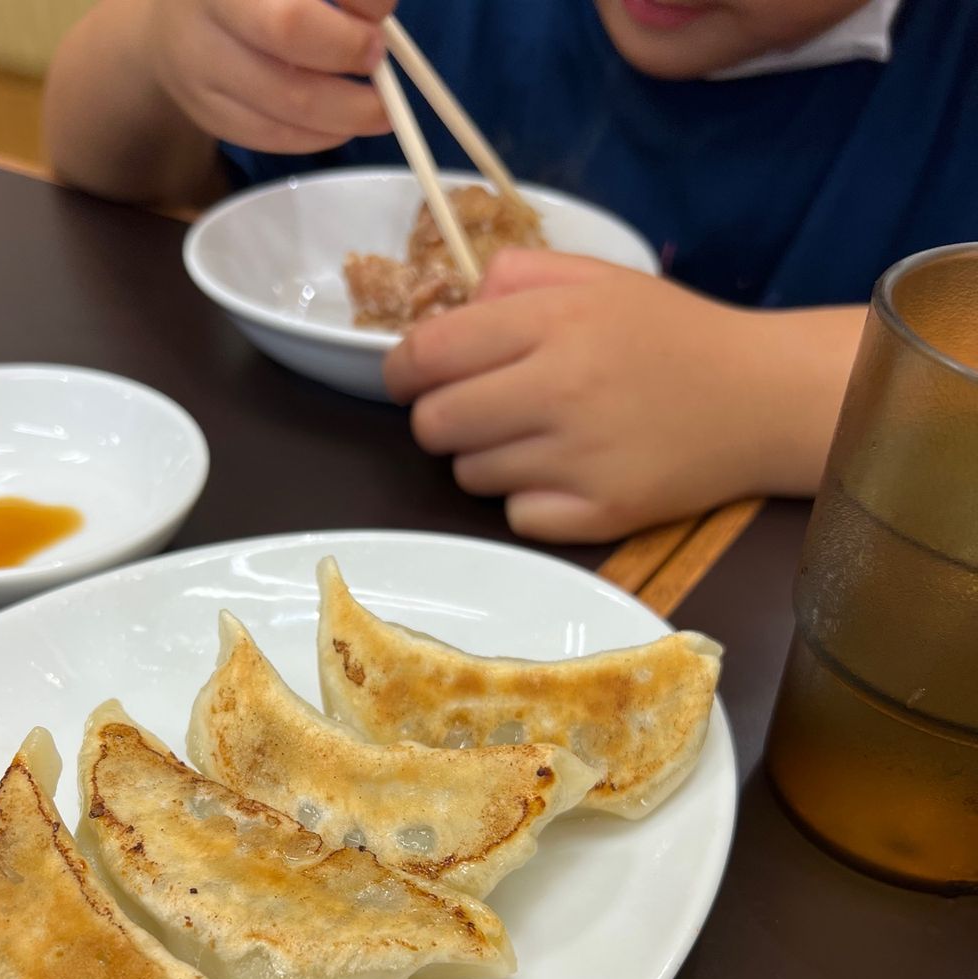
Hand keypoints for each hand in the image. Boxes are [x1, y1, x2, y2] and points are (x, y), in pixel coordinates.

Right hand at [148, 0, 394, 152]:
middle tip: (380, 63)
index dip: (348, 25)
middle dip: (349, 64)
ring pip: (286, 113)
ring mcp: (199, 76)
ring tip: (378, 106)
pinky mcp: (206, 113)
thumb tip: (377, 14)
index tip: (380, 13)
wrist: (172, 9)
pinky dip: (319, 136)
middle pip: (290, 60)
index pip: (294, 18)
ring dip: (347, 115)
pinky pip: (271, 138)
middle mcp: (203, 25)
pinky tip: (342, 122)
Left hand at [383, 250, 771, 542]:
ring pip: (470, 476)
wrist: (762, 397)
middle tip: (474, 411)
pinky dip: (528, 501)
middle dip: (439, 418)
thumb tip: (449, 311)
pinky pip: (515, 518)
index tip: (410, 378)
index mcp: (555, 321)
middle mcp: (561, 389)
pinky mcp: (600, 514)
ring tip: (536, 438)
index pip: (429, 353)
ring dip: (486, 459)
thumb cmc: (673, 335)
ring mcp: (580, 459)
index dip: (402, 370)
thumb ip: (516, 276)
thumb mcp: (599, 279)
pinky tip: (566, 475)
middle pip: (434, 424)